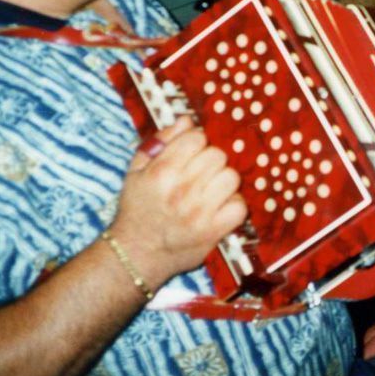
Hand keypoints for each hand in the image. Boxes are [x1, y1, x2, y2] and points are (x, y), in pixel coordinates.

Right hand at [112, 117, 246, 286]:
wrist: (135, 254)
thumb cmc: (137, 208)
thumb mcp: (136, 170)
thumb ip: (160, 141)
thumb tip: (187, 120)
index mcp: (162, 171)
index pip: (197, 138)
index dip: (195, 143)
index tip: (189, 154)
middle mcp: (182, 190)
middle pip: (217, 155)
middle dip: (209, 161)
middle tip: (198, 174)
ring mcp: (200, 212)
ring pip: (231, 177)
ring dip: (222, 181)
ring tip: (208, 191)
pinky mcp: (214, 231)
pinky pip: (240, 206)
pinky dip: (232, 205)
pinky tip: (218, 208)